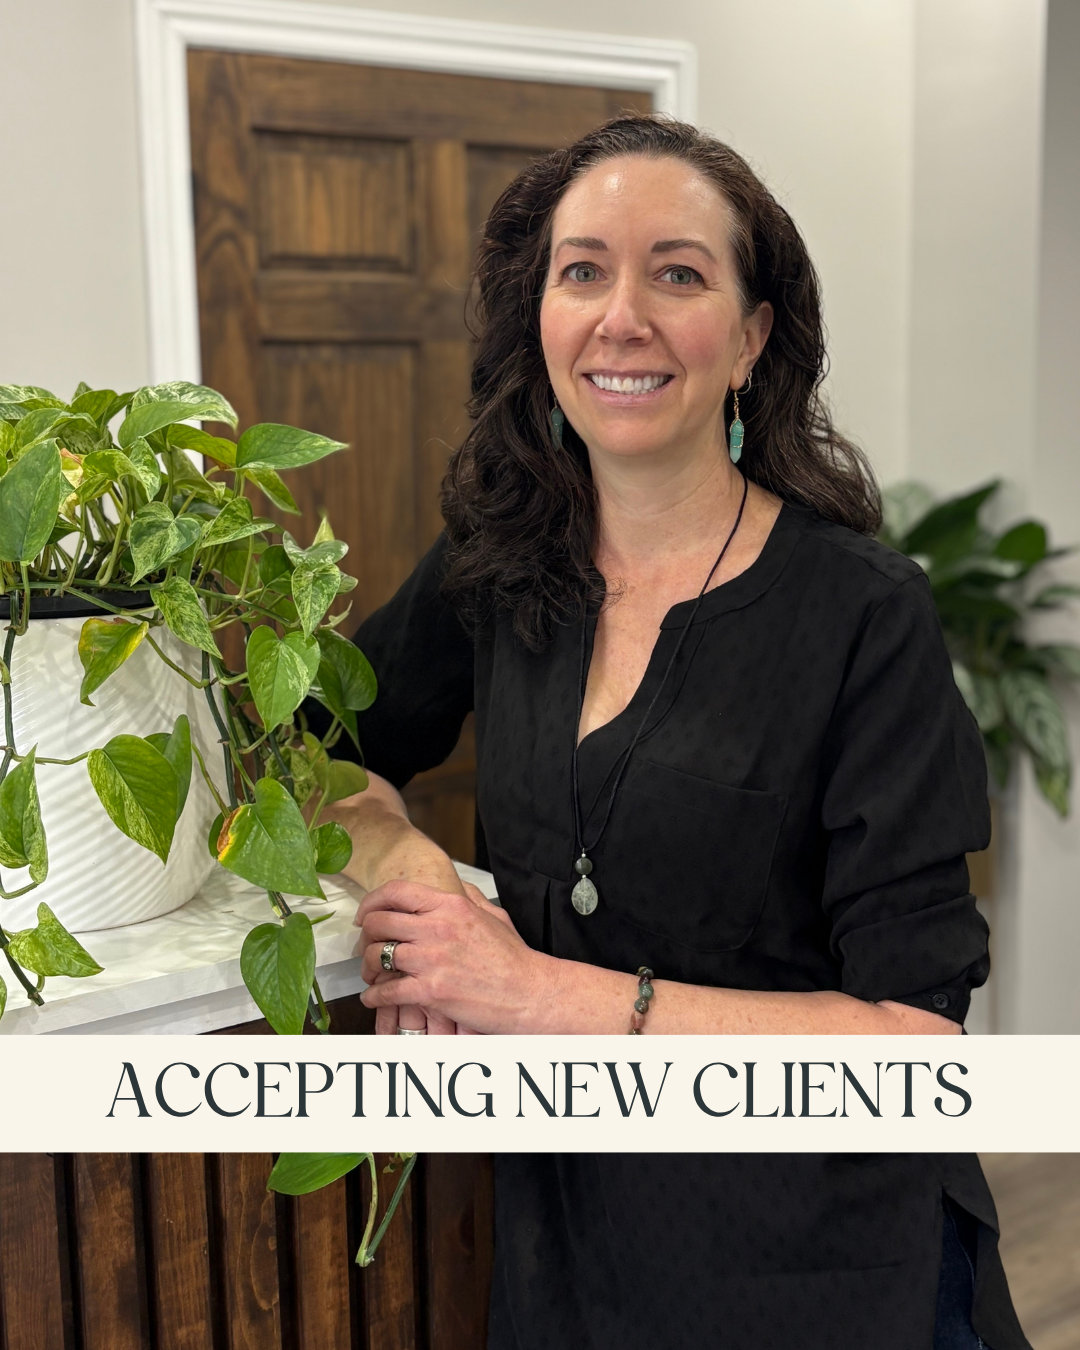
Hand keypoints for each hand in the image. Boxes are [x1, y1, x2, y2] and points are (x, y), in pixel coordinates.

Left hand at [356, 879, 546, 1033]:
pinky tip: (374, 998)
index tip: (365, 915)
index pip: (396, 891)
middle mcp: (437, 927)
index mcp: (451, 905)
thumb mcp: (492, 915)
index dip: (372, 902)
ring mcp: (432, 959)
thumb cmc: (513, 958)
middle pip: (380, 923)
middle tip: (367, 947)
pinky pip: (387, 991)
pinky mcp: (430, 991)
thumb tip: (452, 885)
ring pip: (378, 956)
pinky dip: (374, 997)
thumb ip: (468, 896)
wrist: (528, 993)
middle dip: (366, 937)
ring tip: (372, 975)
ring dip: (368, 968)